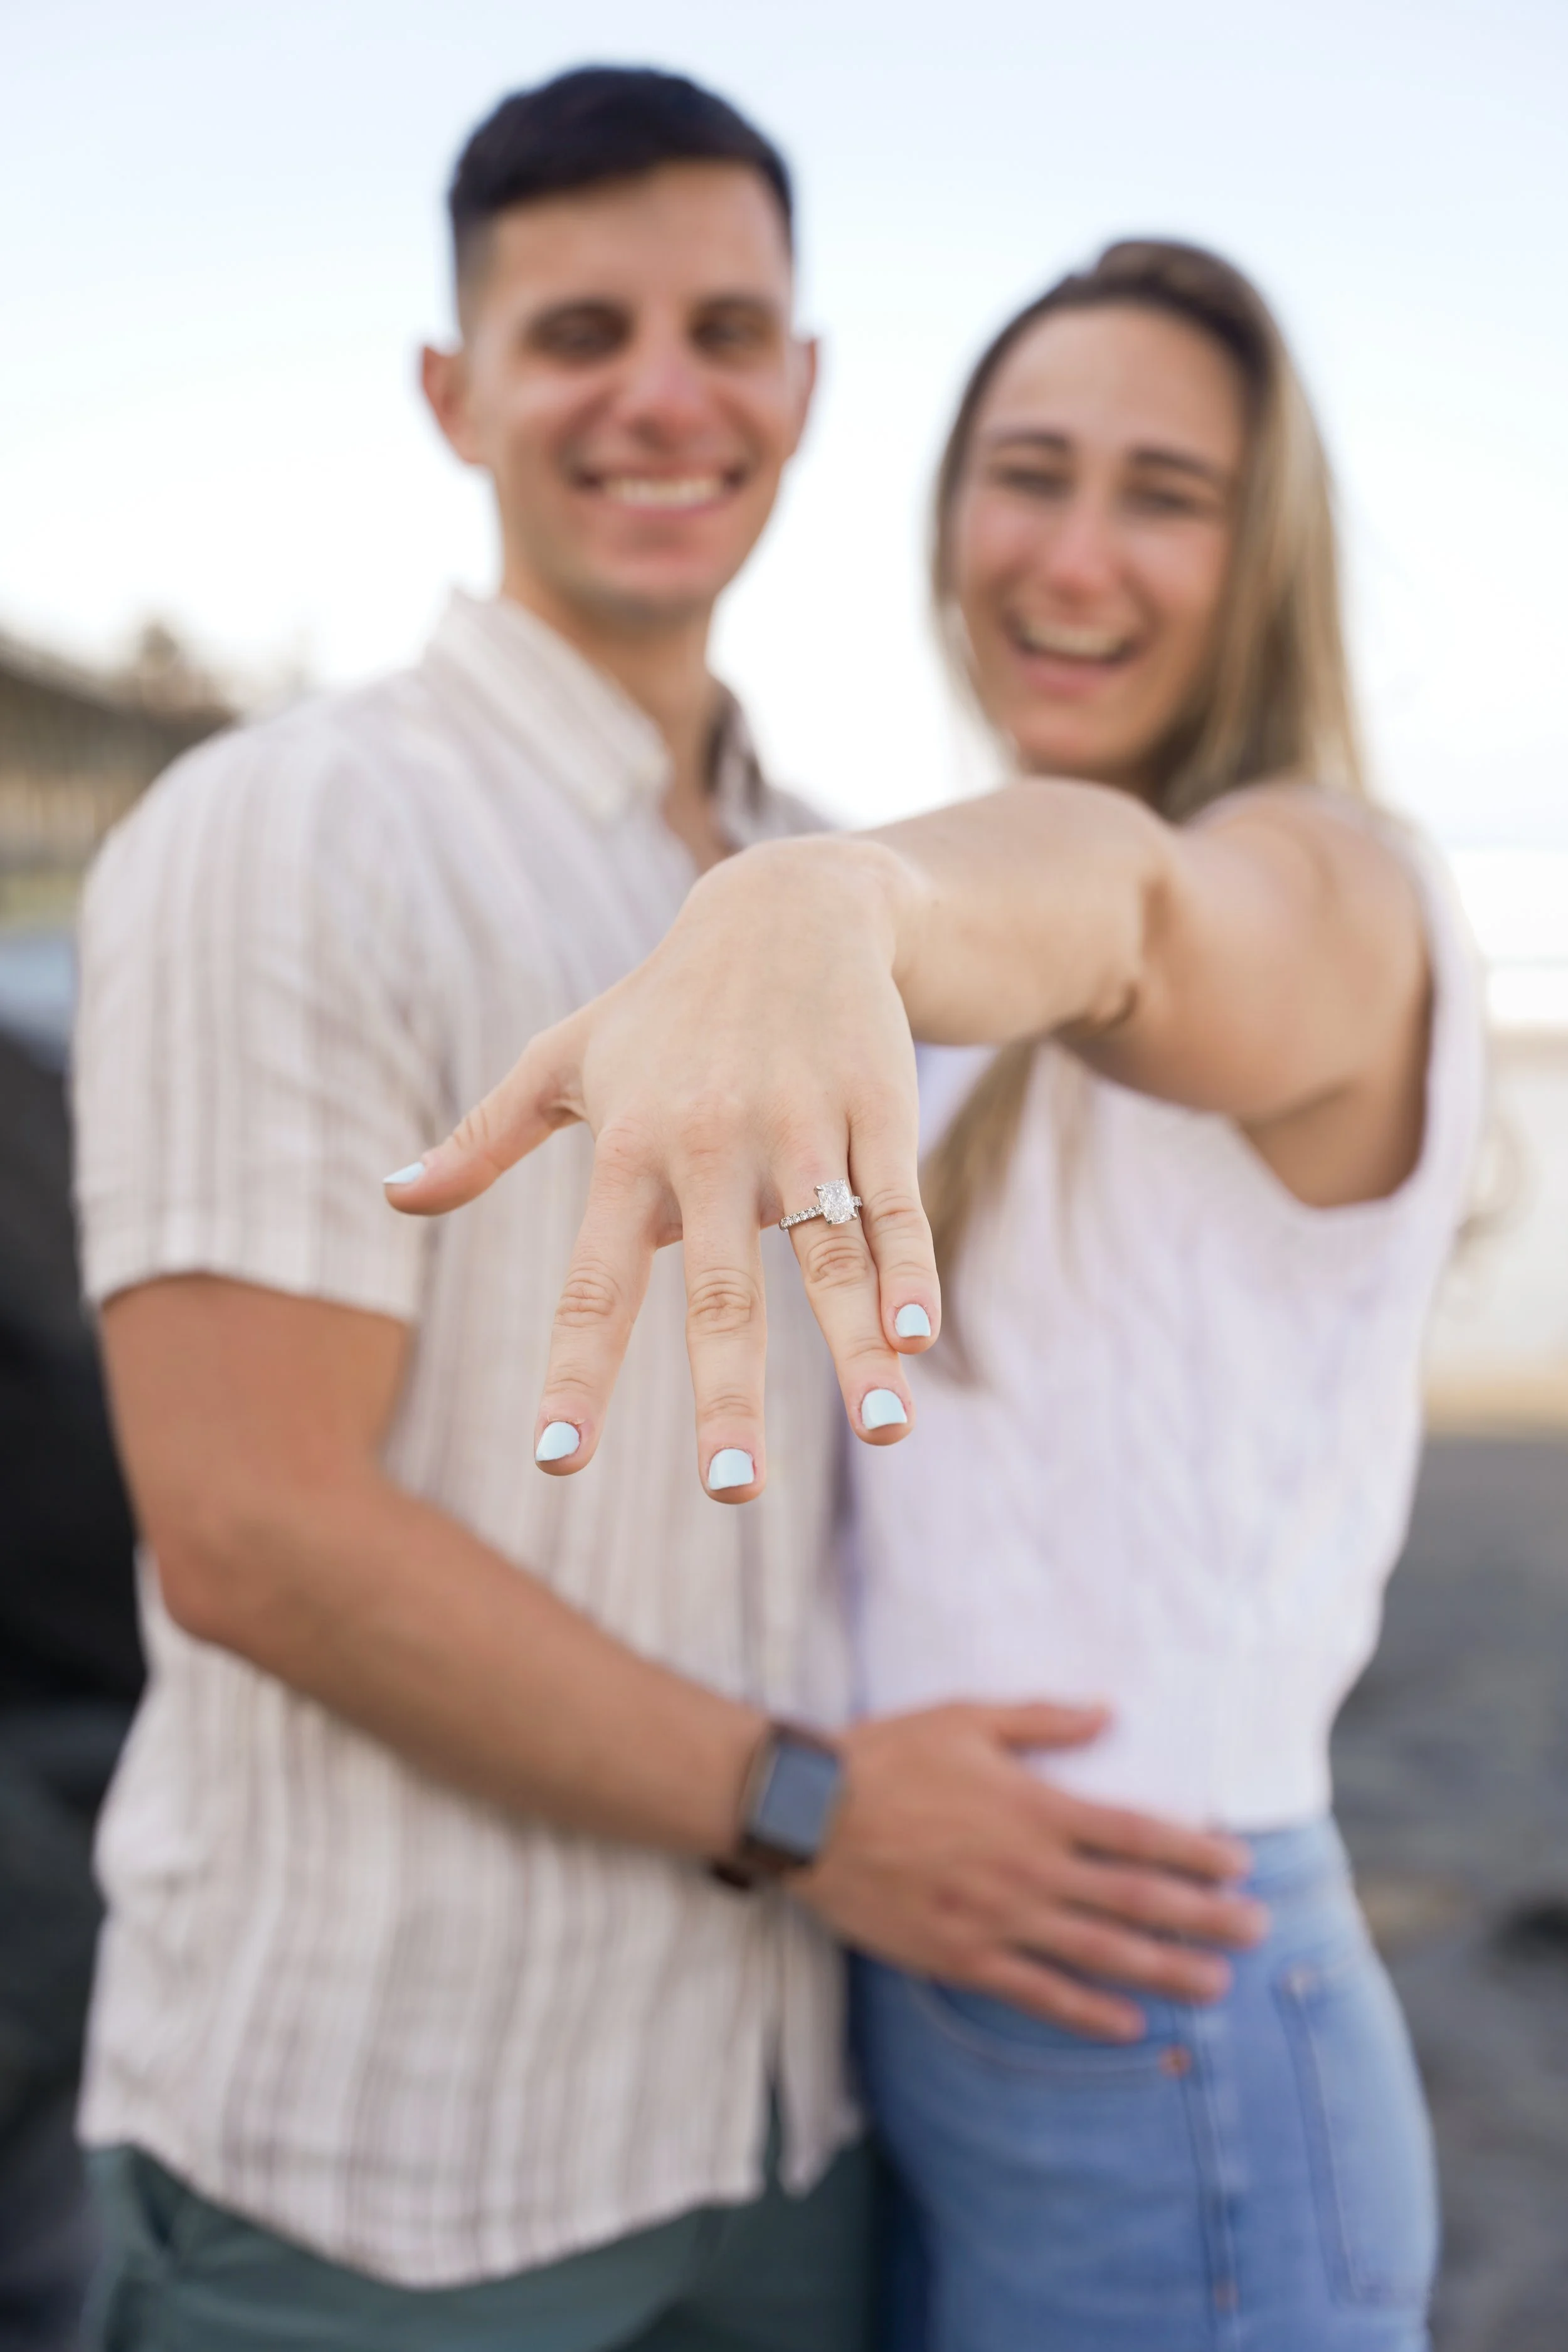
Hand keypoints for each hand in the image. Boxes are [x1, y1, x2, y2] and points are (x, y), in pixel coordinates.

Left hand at [387, 838, 937, 1496]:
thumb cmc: (663, 1004)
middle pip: (721, 1287)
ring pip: (830, 1254)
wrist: (790, 905)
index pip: (597, 1282)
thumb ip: (483, 1138)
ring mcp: (801, 1129)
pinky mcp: (875, 1111)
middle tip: (731, 1488)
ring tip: (883, 1431)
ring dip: (854, 1348)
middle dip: (727, 1390)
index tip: (559, 1462)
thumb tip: (390, 1197)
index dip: (579, 1372)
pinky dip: (911, 1269)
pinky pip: (895, 1204)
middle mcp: (711, 1145)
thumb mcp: (563, 1058)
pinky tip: (920, 1337)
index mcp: (629, 1149)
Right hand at [795, 1701, 1268, 2041]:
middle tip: (1259, 1929)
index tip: (1239, 1863)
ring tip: (1218, 1984)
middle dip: (1204, 1915)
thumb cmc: (887, 1755)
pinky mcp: (962, 1956)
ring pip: (1099, 1952)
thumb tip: (1108, 1714)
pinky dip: (1087, 2012)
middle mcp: (1029, 1868)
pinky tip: (1129, 2026)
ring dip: (1165, 1969)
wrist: (809, 1813)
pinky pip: (1037, 1993)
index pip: (1136, 1832)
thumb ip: (1043, 1720)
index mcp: (1035, 1807)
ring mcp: (998, 1918)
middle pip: (1135, 1898)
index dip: (1194, 1850)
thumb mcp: (967, 1718)